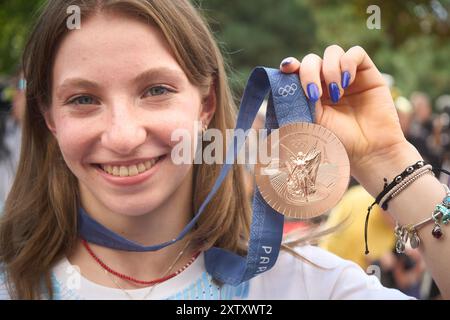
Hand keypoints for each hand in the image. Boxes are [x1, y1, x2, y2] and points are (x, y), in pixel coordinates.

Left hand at [279, 45, 415, 181]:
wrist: (368, 151)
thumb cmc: (337, 141)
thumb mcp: (310, 120)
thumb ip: (298, 99)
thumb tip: (286, 77)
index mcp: (309, 94)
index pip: (297, 71)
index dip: (290, 65)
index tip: (287, 69)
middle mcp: (327, 83)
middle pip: (312, 60)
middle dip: (309, 73)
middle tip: (314, 95)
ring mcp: (346, 77)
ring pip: (332, 52)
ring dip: (329, 70)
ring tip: (336, 94)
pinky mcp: (367, 73)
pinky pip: (355, 53)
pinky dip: (348, 63)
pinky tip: (347, 82)